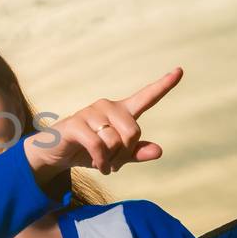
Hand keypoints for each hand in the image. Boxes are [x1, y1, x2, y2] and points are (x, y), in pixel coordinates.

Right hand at [25, 68, 182, 177]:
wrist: (56, 154)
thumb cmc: (88, 151)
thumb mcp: (116, 156)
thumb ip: (137, 153)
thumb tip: (159, 151)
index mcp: (121, 111)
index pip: (146, 97)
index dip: (164, 85)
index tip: (180, 70)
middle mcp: (107, 106)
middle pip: (133, 132)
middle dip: (125, 153)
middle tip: (114, 161)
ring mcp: (91, 112)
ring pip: (115, 141)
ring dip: (111, 160)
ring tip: (102, 162)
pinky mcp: (76, 123)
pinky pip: (99, 145)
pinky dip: (101, 161)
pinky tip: (99, 166)